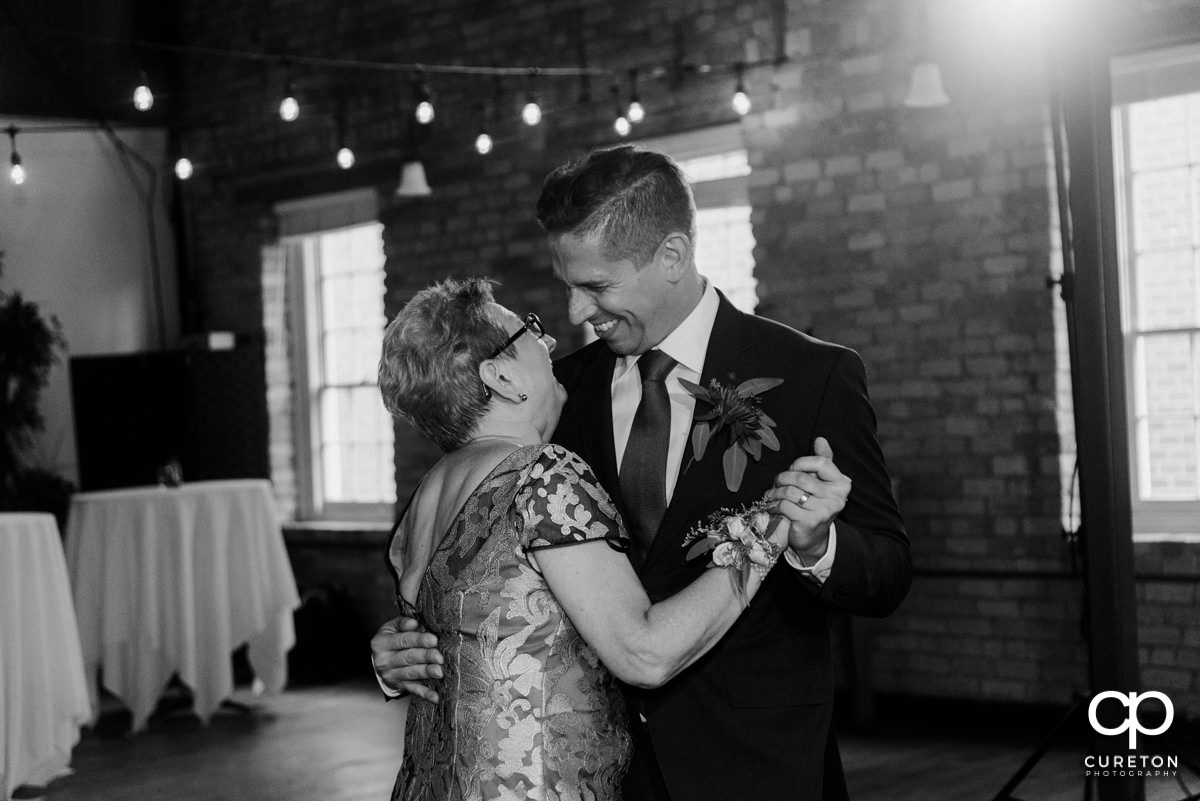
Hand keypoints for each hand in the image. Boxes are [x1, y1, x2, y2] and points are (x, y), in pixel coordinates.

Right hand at [370, 616, 443, 702]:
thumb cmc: (391, 639)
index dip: (418, 640)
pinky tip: (436, 696)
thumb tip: (413, 623)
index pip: (402, 640)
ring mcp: (391, 675)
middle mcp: (384, 661)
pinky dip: (425, 694)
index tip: (433, 640)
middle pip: (407, 658)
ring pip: (411, 674)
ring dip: (426, 673)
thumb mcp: (391, 628)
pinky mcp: (400, 686)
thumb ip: (402, 623)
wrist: (380, 659)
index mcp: (381, 643)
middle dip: (425, 657)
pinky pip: (414, 690)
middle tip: (439, 657)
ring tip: (439, 672)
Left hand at [765, 437, 850, 562]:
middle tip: (776, 482)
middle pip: (801, 478)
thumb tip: (820, 439)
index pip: (821, 462)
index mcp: (842, 483)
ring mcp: (825, 510)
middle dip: (783, 478)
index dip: (802, 463)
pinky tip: (773, 506)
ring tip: (771, 494)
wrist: (813, 537)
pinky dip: (774, 504)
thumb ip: (823, 460)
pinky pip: (785, 505)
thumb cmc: (814, 504)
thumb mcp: (821, 481)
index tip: (793, 468)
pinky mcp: (811, 522)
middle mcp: (837, 497)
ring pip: (791, 492)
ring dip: (775, 492)